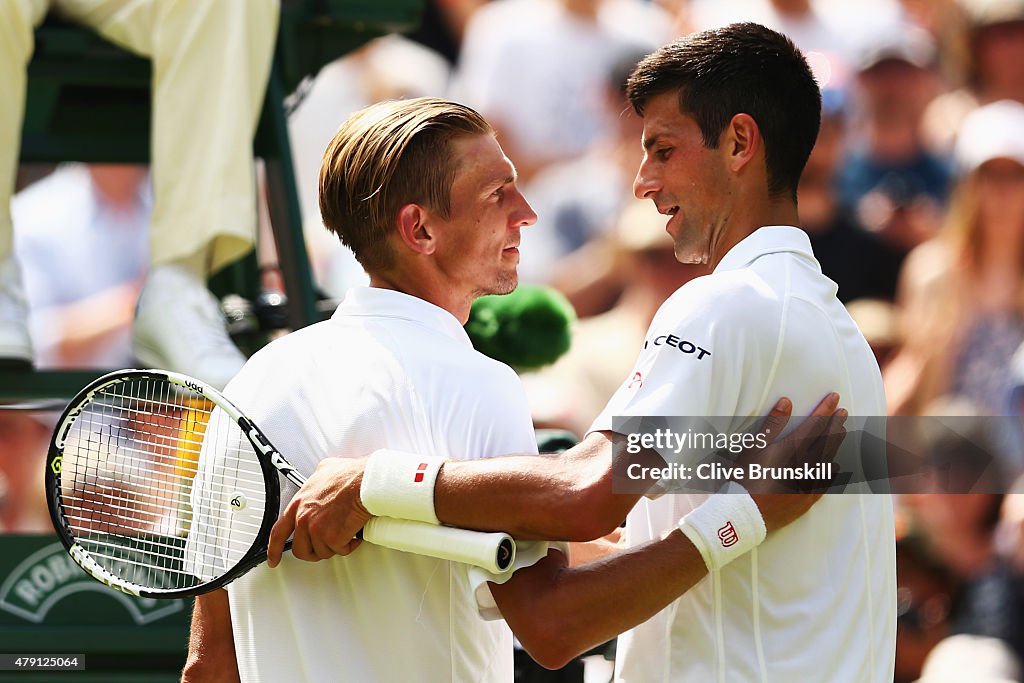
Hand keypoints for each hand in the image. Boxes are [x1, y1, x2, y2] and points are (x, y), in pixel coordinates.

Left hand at [267, 457, 371, 565]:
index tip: (274, 559)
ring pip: (322, 552)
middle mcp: (304, 518)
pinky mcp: (332, 539)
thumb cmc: (350, 476)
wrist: (364, 483)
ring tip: (343, 532)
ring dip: (334, 545)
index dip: (273, 549)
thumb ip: (316, 480)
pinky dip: (349, 545)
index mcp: (299, 503)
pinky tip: (353, 533)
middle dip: (313, 550)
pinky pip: (339, 550)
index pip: (278, 532)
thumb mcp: (325, 470)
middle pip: (301, 549)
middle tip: (325, 545)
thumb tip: (320, 479)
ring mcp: (316, 530)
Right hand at [745, 392, 847, 531]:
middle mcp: (805, 465)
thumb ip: (772, 424)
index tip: (835, 398)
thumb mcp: (753, 446)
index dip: (825, 409)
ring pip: (828, 459)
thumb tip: (787, 402)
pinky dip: (833, 472)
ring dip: (836, 444)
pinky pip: (826, 483)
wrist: (746, 513)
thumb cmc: (745, 477)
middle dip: (836, 424)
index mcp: (792, 449)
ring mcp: (808, 483)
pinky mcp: (806, 499)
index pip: (814, 424)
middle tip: (845, 412)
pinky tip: (836, 467)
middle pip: (826, 441)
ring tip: (842, 433)